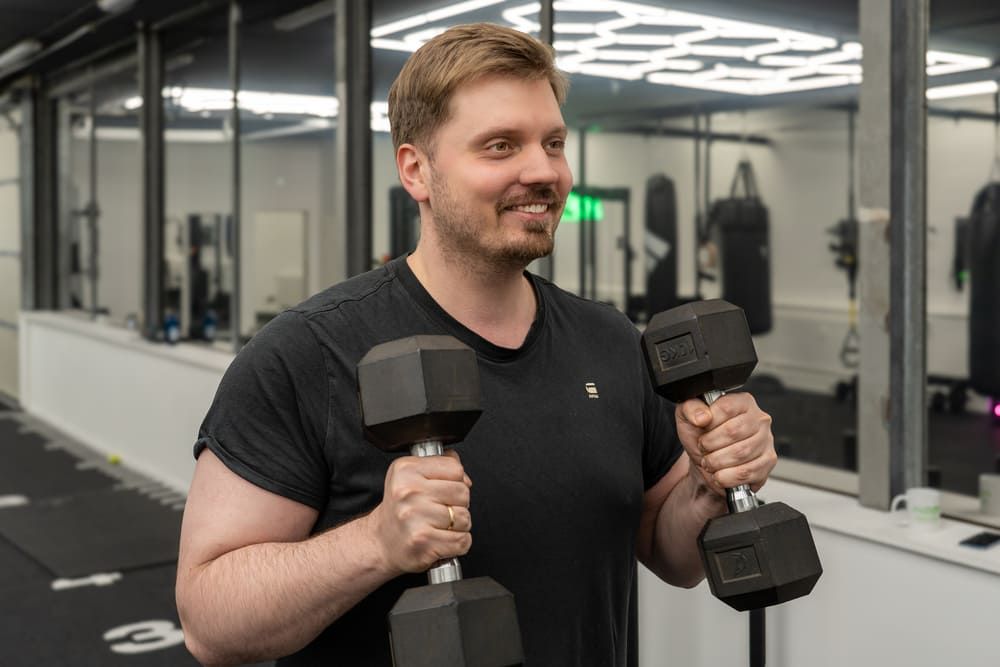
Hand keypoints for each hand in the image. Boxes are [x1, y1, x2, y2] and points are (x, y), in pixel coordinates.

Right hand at [368, 449, 472, 574]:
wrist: (381, 542)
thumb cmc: (400, 510)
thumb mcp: (411, 476)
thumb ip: (441, 467)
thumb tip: (465, 478)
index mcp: (406, 470)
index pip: (455, 469)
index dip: (455, 481)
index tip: (442, 491)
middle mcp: (408, 492)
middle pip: (462, 493)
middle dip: (458, 504)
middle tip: (438, 511)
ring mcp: (414, 517)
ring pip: (464, 518)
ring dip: (457, 526)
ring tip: (437, 526)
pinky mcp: (423, 542)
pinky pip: (462, 540)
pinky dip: (457, 543)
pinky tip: (440, 540)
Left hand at [675, 393, 775, 495]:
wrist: (706, 461)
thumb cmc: (700, 435)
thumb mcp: (687, 416)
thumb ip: (690, 409)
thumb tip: (702, 417)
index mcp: (742, 402)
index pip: (727, 408)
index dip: (708, 422)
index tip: (700, 429)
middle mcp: (759, 419)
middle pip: (734, 432)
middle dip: (710, 444)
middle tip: (703, 448)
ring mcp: (766, 441)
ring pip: (740, 453)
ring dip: (717, 462)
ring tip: (709, 461)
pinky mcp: (768, 462)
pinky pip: (747, 472)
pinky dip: (727, 477)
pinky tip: (720, 474)